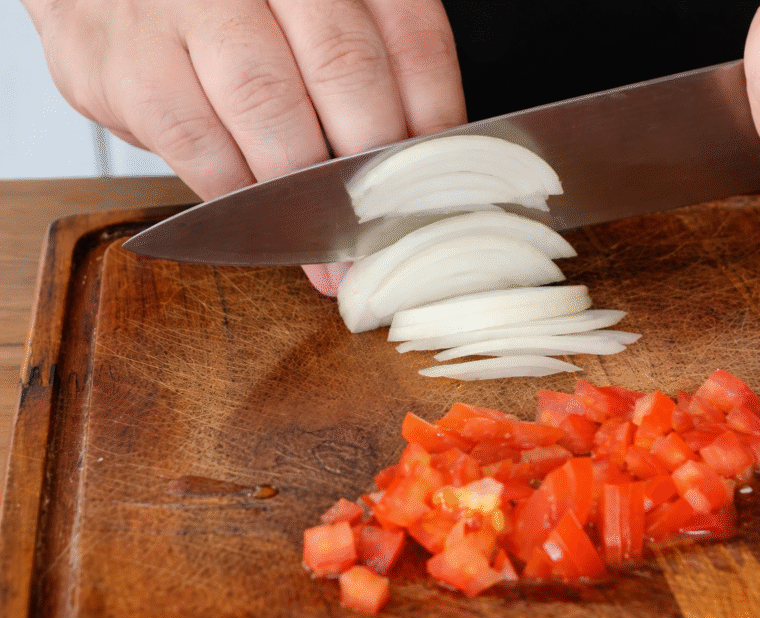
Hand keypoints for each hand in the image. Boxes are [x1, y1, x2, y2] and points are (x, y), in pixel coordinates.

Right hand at [22, 0, 465, 294]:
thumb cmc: (233, 18)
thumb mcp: (309, 23)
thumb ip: (367, 75)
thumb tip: (423, 175)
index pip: (410, 35)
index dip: (434, 122)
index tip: (441, 190)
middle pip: (346, 66)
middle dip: (374, 167)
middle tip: (388, 235)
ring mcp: (185, 6)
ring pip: (269, 106)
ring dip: (308, 195)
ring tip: (330, 256)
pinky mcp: (123, 61)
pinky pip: (196, 143)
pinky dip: (237, 196)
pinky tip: (259, 223)